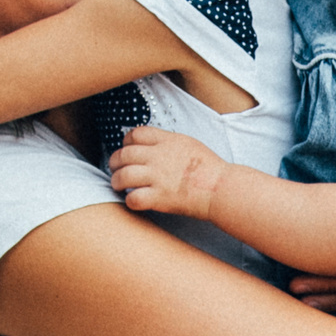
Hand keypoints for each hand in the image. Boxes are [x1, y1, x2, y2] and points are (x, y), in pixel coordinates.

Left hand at [110, 126, 226, 217]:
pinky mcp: (159, 197)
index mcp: (166, 141)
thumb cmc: (209, 168)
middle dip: (114, 162)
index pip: (135, 134)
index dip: (126, 142)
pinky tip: (134, 200)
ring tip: (119, 186)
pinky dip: (130, 201)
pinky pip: (133, 198)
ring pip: (123, 176)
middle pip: (124, 154)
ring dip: (117, 181)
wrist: (220, 187)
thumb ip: (168, 142)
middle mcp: (158, 156)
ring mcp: (157, 177)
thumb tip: (152, 144)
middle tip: (115, 169)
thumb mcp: (188, 143)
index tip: (126, 149)